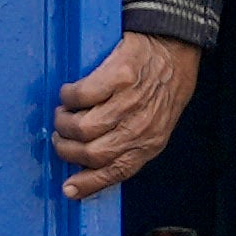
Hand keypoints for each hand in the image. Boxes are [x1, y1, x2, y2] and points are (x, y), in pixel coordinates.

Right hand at [54, 27, 206, 193]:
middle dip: (68, 149)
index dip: (88, 184)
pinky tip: (69, 93)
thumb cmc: (164, 84)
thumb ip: (132, 143)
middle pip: (92, 154)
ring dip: (64, 122)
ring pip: (83, 128)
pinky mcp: (120, 76)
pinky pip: (81, 95)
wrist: (175, 46)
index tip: (68, 189)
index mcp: (150, 143)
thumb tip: (95, 162)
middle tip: (61, 137)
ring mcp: (130, 102)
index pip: (116, 172)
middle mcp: (141, 127)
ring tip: (63, 114)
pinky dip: (68, 96)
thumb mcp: (158, 123)